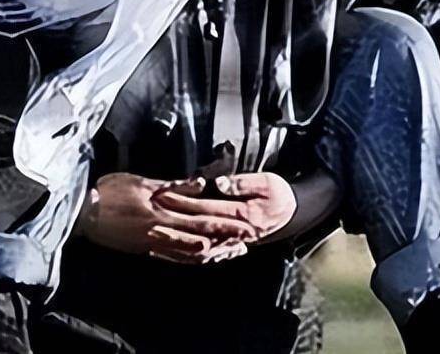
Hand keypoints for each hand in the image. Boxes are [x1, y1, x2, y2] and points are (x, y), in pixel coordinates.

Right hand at [75, 172, 256, 263]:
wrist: (84, 214)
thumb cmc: (109, 192)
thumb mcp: (141, 181)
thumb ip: (173, 185)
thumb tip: (201, 183)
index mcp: (162, 212)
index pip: (202, 218)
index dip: (226, 222)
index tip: (245, 222)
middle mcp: (162, 232)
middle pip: (202, 238)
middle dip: (227, 239)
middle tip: (249, 240)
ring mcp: (154, 245)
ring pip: (191, 253)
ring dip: (215, 252)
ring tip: (234, 251)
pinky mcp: (146, 251)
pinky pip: (175, 258)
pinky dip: (194, 259)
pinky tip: (204, 258)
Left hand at [150, 172, 296, 244]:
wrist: (291, 213)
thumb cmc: (278, 195)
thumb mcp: (266, 183)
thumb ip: (242, 184)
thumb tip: (219, 184)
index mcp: (241, 215)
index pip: (207, 209)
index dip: (184, 203)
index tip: (164, 197)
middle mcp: (233, 233)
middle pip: (197, 232)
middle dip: (172, 230)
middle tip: (148, 226)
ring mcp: (229, 241)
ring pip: (198, 249)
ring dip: (175, 247)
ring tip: (152, 244)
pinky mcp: (225, 244)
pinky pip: (203, 254)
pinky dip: (185, 255)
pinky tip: (169, 254)